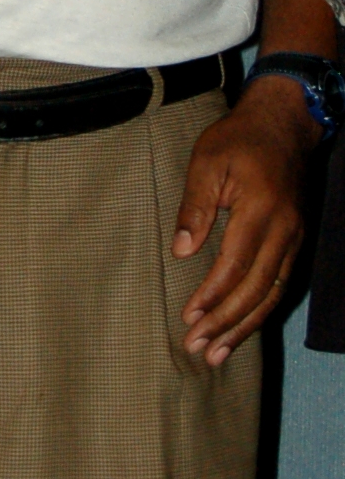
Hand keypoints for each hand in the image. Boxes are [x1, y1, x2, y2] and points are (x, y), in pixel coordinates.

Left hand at [175, 73, 322, 363]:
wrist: (284, 125)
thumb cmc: (238, 139)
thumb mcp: (207, 160)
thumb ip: (195, 206)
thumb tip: (181, 251)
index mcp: (260, 209)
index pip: (235, 265)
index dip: (213, 295)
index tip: (189, 317)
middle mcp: (284, 230)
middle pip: (257, 289)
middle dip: (227, 322)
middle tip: (199, 348)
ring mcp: (294, 237)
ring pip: (273, 293)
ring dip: (246, 326)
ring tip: (219, 353)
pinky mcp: (295, 240)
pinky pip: (281, 284)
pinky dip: (261, 310)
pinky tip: (243, 328)